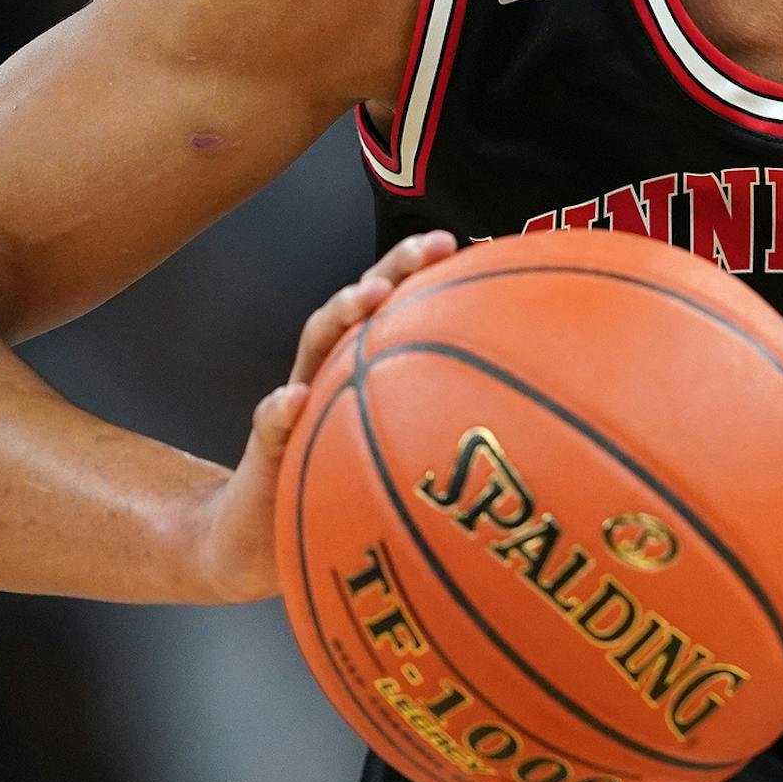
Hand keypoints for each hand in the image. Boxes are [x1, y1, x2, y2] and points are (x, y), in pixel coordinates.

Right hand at [181, 228, 457, 602]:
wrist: (262, 536)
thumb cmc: (343, 487)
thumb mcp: (400, 459)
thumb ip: (438, 434)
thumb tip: (520, 426)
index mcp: (365, 364)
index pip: (397, 303)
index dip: (424, 269)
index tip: (460, 245)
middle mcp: (330, 368)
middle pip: (360, 303)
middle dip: (393, 267)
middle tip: (429, 247)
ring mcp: (295, 399)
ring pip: (316, 344)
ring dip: (339, 315)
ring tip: (366, 300)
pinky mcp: (266, 444)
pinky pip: (270, 422)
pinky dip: (280, 408)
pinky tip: (292, 399)